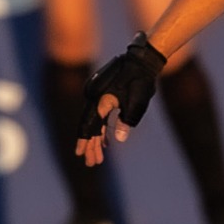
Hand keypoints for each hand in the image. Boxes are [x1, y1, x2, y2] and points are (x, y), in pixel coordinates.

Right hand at [75, 34, 166, 165]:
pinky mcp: (104, 95)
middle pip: (90, 125)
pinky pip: (100, 115)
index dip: (85, 141)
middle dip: (91, 145)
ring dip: (97, 139)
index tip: (81, 155)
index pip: (89, 125)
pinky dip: (102, 128)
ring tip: (99, 157)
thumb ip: (126, 121)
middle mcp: (94, 97)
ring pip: (94, 121)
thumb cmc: (140, 80)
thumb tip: (117, 139)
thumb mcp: (136, 102)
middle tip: (92, 163)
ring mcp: (97, 95)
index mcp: (100, 100)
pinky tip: (106, 142)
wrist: (141, 60)